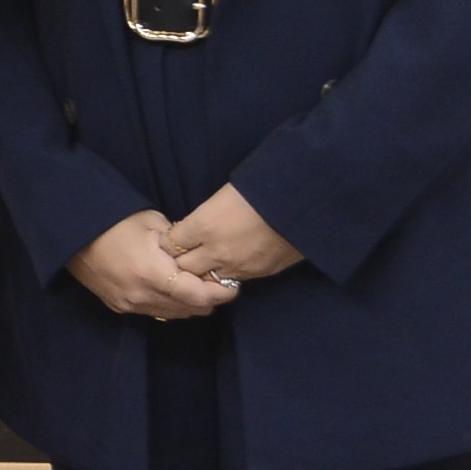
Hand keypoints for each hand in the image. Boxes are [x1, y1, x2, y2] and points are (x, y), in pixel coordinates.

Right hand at [66, 210, 240, 320]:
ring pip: (175, 315)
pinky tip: (169, 287)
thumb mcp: (152, 222)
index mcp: (152, 273)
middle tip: (215, 281)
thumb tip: (200, 255)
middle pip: (191, 310)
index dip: (220, 293)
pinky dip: (169, 304)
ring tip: (193, 284)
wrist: (70, 233)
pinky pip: (155, 312)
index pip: (198, 296)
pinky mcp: (119, 307)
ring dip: (189, 303)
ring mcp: (130, 305)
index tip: (233, 284)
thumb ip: (180, 244)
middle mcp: (142, 296)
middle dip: (208, 299)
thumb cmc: (112, 220)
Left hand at [163, 185, 302, 283]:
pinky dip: (224, 276)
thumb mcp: (224, 195)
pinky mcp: (258, 274)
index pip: (169, 244)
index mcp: (204, 225)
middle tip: (180, 256)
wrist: (303, 202)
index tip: (170, 239)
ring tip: (201, 265)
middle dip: (178, 263)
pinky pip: (231, 282)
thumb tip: (194, 227)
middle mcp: (216, 250)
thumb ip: (204, 216)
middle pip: (183, 268)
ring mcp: (237, 266)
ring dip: (201, 274)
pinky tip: (225, 266)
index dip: (167, 242)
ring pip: (206, 281)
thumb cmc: (261, 187)